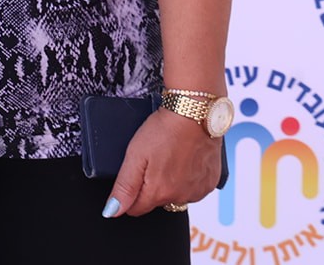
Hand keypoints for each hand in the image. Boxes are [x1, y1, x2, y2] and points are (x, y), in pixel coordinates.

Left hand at [104, 109, 222, 217]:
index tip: (135, 174)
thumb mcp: (135, 155)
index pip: (136, 208)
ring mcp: (198, 190)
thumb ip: (124, 187)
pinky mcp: (211, 182)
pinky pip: (194, 187)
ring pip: (176, 195)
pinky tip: (186, 159)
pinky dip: (189, 177)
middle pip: (157, 201)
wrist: (195, 112)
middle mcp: (180, 197)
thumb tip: (112, 211)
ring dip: (172, 182)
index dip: (131, 193)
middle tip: (154, 160)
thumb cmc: (165, 129)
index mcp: (159, 193)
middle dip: (152, 186)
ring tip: (170, 157)